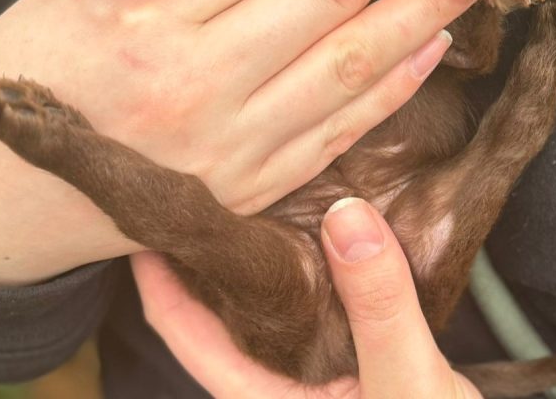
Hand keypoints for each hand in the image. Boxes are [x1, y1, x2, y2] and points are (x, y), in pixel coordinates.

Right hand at [0, 0, 472, 285]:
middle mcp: (195, 77)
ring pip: (352, 63)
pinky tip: (433, 44)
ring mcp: (229, 141)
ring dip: (421, 11)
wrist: (1, 193)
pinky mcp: (251, 185)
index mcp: (146, 9)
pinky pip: (342, 127)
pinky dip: (395, 84)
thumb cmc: (35, 68)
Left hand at [132, 197, 480, 398]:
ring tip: (257, 190)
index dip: (158, 271)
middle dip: (208, 250)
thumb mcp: (407, 383)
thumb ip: (378, 307)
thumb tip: (344, 217)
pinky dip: (313, 261)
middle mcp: (280, 382)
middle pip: (219, 310)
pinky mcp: (353, 357)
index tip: (148, 210)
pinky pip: (318, 300)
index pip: (186, 329)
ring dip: (262, 253)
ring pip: (271, 302)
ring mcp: (315, 372)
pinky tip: (324, 228)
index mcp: (265, 398)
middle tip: (204, 178)